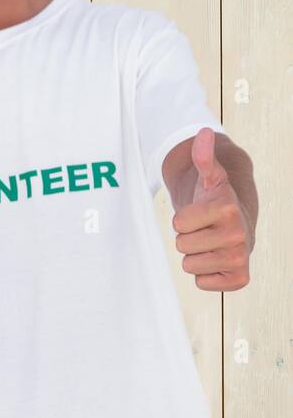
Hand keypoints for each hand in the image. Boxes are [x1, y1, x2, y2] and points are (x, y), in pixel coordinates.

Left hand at [172, 127, 251, 290]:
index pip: (178, 223)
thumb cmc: (215, 200)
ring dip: (195, 255)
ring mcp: (240, 258)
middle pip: (181, 246)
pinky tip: (215, 259)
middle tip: (203, 229)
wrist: (237, 223)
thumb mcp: (209, 176)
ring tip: (209, 242)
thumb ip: (204, 156)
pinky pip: (203, 284)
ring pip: (189, 265)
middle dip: (188, 237)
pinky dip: (204, 274)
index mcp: (227, 208)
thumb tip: (203, 133)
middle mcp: (238, 234)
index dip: (182, 218)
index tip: (199, 213)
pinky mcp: (240, 278)